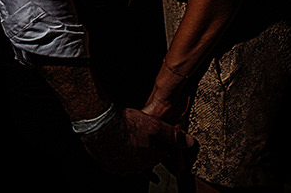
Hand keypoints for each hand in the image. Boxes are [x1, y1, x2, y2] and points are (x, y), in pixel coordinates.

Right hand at [78, 106, 193, 175]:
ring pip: (133, 164)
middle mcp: (137, 166)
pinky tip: (119, 153)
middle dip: (150, 155)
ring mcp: (122, 167)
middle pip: (147, 161)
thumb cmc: (127, 124)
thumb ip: (172, 135)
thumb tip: (191, 142)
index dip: (165, 149)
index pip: (162, 155)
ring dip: (135, 159)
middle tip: (148, 148)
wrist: (100, 125)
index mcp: (150, 157)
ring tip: (134, 150)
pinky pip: (117, 165)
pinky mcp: (108, 165)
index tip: (166, 148)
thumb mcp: (155, 126)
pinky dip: (120, 160)